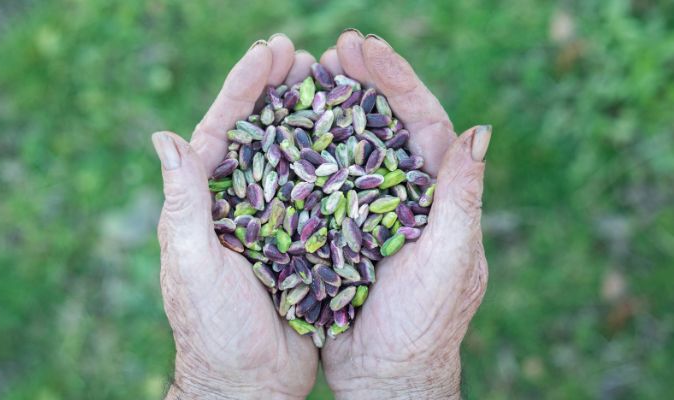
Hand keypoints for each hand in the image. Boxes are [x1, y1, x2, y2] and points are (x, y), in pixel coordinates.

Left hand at [152, 35, 320, 399]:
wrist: (251, 382)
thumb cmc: (213, 329)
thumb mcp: (191, 261)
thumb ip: (183, 202)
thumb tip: (164, 136)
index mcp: (206, 203)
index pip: (222, 131)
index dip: (243, 88)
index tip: (269, 53)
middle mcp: (239, 204)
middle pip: (261, 135)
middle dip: (280, 92)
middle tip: (305, 56)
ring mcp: (273, 221)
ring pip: (294, 158)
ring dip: (310, 120)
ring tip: (332, 84)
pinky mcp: (303, 242)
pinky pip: (320, 195)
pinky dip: (334, 166)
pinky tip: (355, 142)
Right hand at [319, 31, 491, 398]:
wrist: (385, 373)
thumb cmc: (424, 325)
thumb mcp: (450, 260)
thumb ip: (461, 199)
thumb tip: (479, 131)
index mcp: (438, 194)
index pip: (423, 122)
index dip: (397, 80)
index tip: (366, 48)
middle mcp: (406, 194)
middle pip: (386, 124)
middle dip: (364, 82)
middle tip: (335, 48)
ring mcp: (371, 209)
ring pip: (353, 147)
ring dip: (334, 110)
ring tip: (309, 75)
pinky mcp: (341, 228)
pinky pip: (325, 182)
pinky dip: (309, 154)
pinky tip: (287, 132)